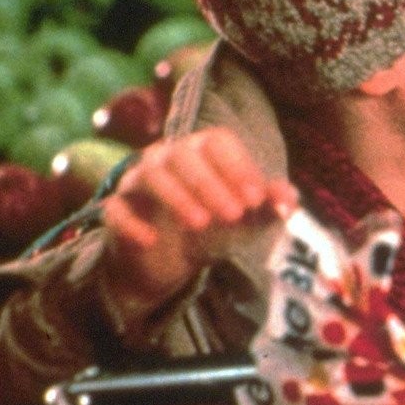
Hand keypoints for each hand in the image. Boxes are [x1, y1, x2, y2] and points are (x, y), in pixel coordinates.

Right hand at [97, 127, 296, 326]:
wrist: (169, 263)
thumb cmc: (214, 228)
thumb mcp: (247, 221)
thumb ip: (271, 207)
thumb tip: (289, 200)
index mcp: (201, 152)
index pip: (217, 141)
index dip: (238, 166)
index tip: (256, 199)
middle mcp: (166, 159)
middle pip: (182, 153)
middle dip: (210, 183)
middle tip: (233, 216)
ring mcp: (137, 184)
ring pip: (149, 174)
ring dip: (176, 196)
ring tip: (200, 224)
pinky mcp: (116, 213)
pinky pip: (114, 210)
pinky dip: (131, 224)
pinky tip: (151, 241)